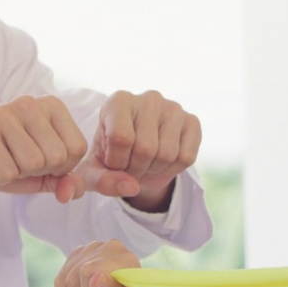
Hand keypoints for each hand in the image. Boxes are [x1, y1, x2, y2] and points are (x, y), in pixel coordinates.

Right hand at [0, 95, 88, 202]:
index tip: (39, 160)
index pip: (77, 148)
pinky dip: (0, 177)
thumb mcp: (45, 174)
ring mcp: (3, 114)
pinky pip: (8, 171)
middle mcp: (29, 103)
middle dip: (39, 170)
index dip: (61, 167)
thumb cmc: (9, 163)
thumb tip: (74, 191)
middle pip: (57, 156)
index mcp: (51, 105)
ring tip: (4, 160)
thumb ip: (68, 181)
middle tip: (17, 160)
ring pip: (33, 163)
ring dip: (18, 173)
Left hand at [76, 90, 201, 211]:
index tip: (113, 161)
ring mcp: (173, 108)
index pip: (121, 138)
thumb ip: (101, 180)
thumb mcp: (95, 170)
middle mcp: (149, 99)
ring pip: (167, 154)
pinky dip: (173, 169)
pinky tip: (163, 161)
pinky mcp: (192, 122)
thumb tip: (131, 187)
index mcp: (119, 101)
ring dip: (154, 170)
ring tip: (146, 162)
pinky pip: (186, 157)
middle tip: (131, 165)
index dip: (117, 161)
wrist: (135, 152)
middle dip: (136, 169)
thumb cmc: (110, 155)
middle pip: (146, 149)